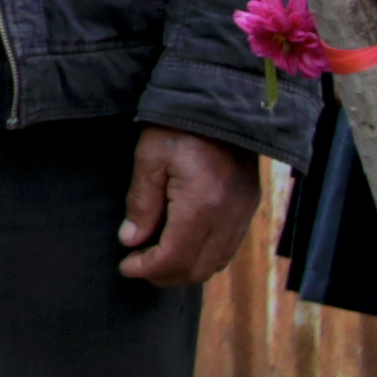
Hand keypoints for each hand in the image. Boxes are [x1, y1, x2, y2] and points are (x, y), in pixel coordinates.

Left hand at [119, 123, 257, 285]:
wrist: (222, 103)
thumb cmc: (180, 126)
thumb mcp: (149, 158)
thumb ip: (141, 202)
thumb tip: (130, 240)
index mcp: (202, 205)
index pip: (175, 257)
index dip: (148, 268)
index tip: (126, 267)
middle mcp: (228, 216)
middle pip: (198, 268)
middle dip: (165, 274)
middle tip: (139, 267)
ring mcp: (244, 213)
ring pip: (217, 263)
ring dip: (186, 269)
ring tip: (157, 261)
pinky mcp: (250, 207)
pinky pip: (229, 247)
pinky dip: (205, 257)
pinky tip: (184, 247)